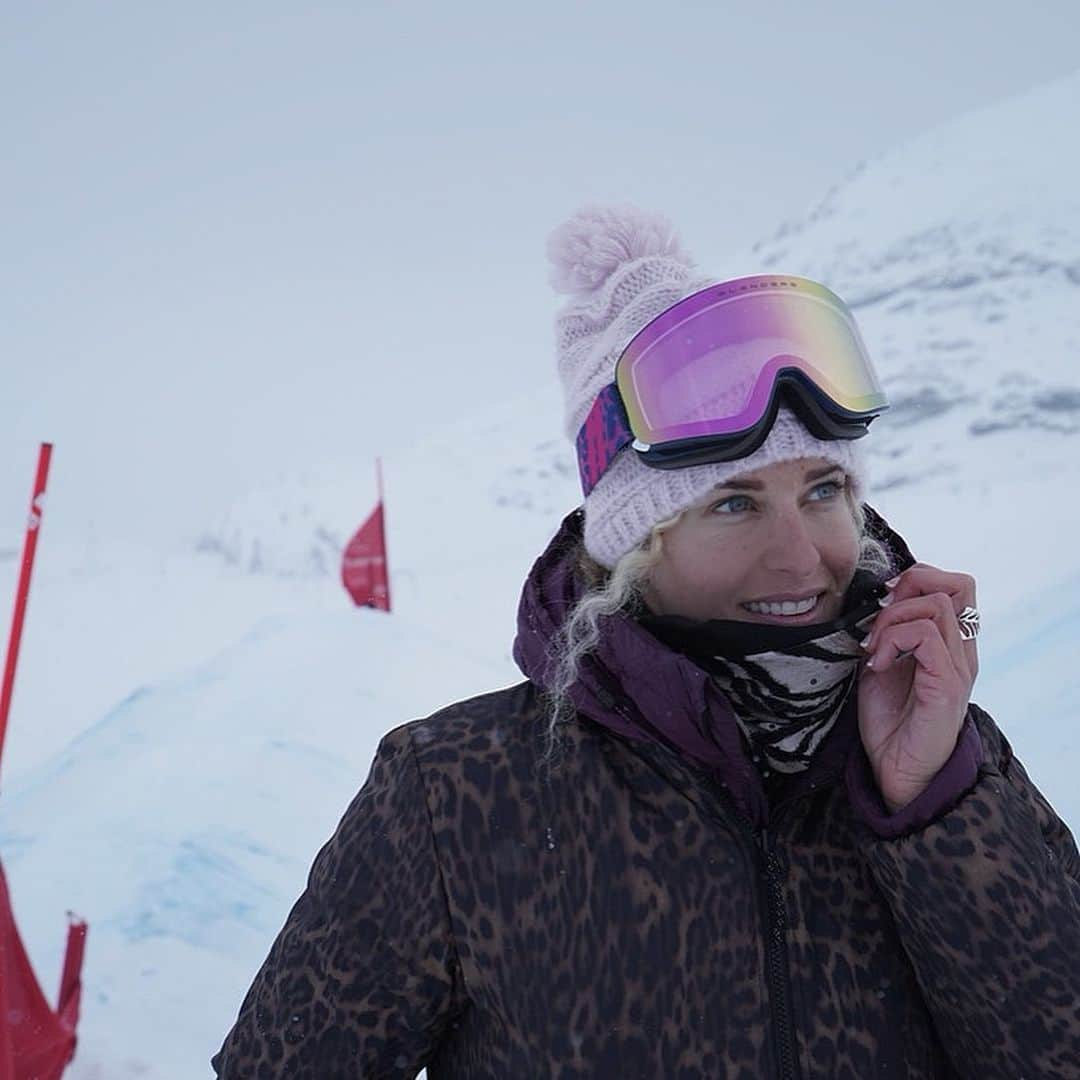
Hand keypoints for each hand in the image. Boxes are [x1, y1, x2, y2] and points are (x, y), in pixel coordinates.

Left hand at [856, 563, 978, 812]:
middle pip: (958, 584)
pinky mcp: (947, 685)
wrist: (897, 772)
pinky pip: (926, 636)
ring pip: (937, 605)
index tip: (882, 604)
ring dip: (893, 619)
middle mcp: (962, 652)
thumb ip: (887, 633)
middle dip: (908, 589)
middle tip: (879, 622)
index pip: (955, 586)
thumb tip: (875, 599)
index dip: (917, 580)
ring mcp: (959, 668)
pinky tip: (877, 665)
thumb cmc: (890, 721)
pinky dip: (893, 640)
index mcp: (950, 644)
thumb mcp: (882, 664)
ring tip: (874, 650)